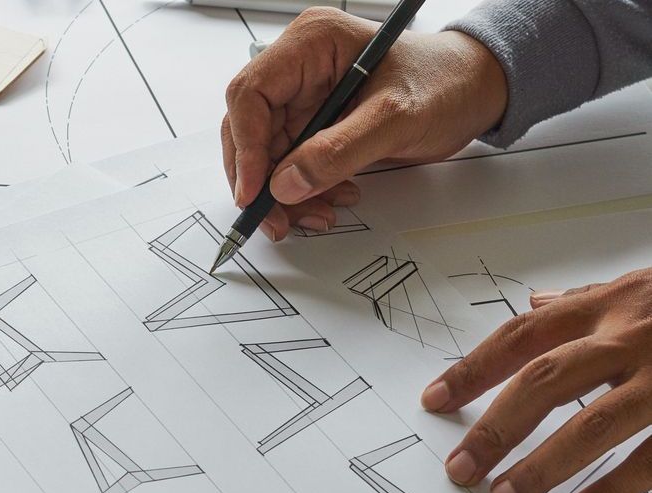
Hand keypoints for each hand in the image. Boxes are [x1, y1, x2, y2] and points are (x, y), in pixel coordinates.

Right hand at [221, 7, 507, 237]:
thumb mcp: (395, 118)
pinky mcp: (314, 125)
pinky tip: (330, 201)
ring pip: (267, 156)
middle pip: (249, 130)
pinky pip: (290, 166)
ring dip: (283, 194)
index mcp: (311, 44)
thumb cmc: (446, 84)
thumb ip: (339, 150)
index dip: (246, 146)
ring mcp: (305, 98)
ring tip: (316, 215)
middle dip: (261, 180)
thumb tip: (285, 184)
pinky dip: (302, 192)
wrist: (476, 91)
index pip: (250, 95)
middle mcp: (299, 68)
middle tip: (276, 220)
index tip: (255, 192)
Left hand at [421, 268, 651, 492]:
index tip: (433, 400)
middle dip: (497, 425)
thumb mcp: (639, 287)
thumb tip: (536, 303)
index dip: (473, 367)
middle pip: (546, 379)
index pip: (521, 335)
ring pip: (596, 422)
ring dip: (544, 464)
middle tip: (460, 466)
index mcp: (607, 306)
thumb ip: (586, 302)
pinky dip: (613, 490)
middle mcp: (632, 336)